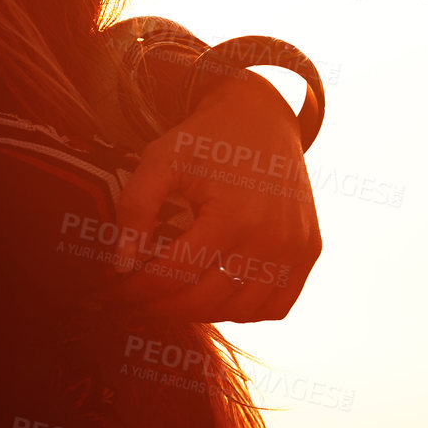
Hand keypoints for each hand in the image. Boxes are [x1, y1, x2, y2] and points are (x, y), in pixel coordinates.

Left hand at [108, 73, 319, 321]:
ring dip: (201, 312)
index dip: (139, 288)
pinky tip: (216, 295)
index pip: (175, 274)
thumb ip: (135, 209)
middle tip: (138, 298)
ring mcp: (296, 249)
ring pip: (241, 311)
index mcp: (233, 217)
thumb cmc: (206, 138)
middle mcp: (272, 240)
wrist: (262, 116)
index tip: (118, 288)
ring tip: (172, 297)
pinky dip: (244, 310)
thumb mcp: (161, 160)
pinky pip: (276, 305)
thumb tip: (122, 265)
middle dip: (163, 305)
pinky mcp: (309, 251)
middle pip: (206, 300)